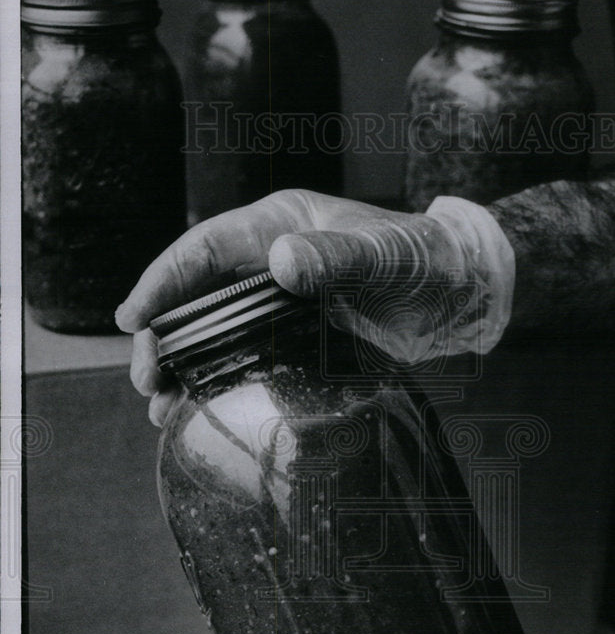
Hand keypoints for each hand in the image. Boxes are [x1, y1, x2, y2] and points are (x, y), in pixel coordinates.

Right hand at [115, 189, 513, 425]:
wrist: (462, 292)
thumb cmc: (427, 260)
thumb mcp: (385, 255)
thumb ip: (337, 255)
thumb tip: (281, 260)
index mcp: (280, 225)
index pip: (206, 248)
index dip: (165, 281)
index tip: (134, 318)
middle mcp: (272, 260)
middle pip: (199, 294)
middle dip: (165, 334)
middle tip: (146, 379)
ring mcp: (283, 299)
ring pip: (216, 329)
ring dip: (185, 365)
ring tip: (161, 408)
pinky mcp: (298, 333)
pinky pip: (247, 353)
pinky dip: (221, 378)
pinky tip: (203, 408)